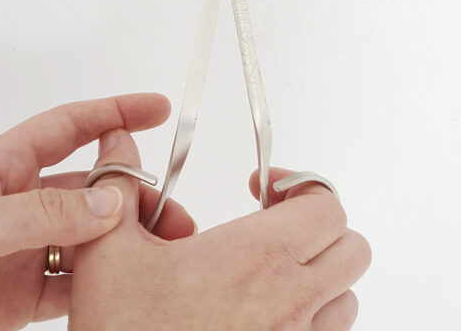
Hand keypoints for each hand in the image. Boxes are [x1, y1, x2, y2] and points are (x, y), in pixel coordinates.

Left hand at [0, 93, 195, 330]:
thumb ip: (37, 214)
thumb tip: (108, 203)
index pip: (68, 128)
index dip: (114, 113)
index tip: (156, 109)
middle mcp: (15, 203)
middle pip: (89, 187)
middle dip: (133, 190)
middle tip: (168, 206)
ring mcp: (20, 249)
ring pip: (88, 236)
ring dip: (124, 239)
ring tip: (157, 245)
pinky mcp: (17, 296)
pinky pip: (71, 284)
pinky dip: (100, 283)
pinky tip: (120, 283)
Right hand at [69, 130, 371, 329]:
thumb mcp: (109, 254)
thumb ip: (120, 190)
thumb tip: (118, 146)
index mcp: (256, 257)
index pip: (325, 204)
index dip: (301, 185)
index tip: (265, 188)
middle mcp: (290, 301)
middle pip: (351, 247)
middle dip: (318, 225)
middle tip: (276, 224)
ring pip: (346, 296)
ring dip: (320, 274)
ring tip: (274, 270)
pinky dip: (315, 316)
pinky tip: (269, 312)